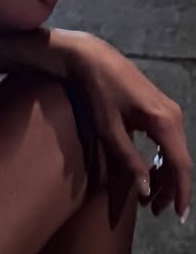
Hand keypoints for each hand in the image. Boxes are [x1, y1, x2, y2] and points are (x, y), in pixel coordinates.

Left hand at [64, 31, 191, 221]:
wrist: (91, 57)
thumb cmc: (96, 91)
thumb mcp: (108, 128)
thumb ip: (128, 159)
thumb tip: (146, 189)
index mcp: (164, 122)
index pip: (181, 165)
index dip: (181, 192)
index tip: (178, 215)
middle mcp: (173, 116)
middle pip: (180, 161)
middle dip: (169, 188)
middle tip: (152, 210)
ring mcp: (169, 110)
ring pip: (174, 151)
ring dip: (164, 175)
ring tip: (148, 196)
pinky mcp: (160, 107)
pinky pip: (168, 140)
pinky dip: (161, 158)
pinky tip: (149, 171)